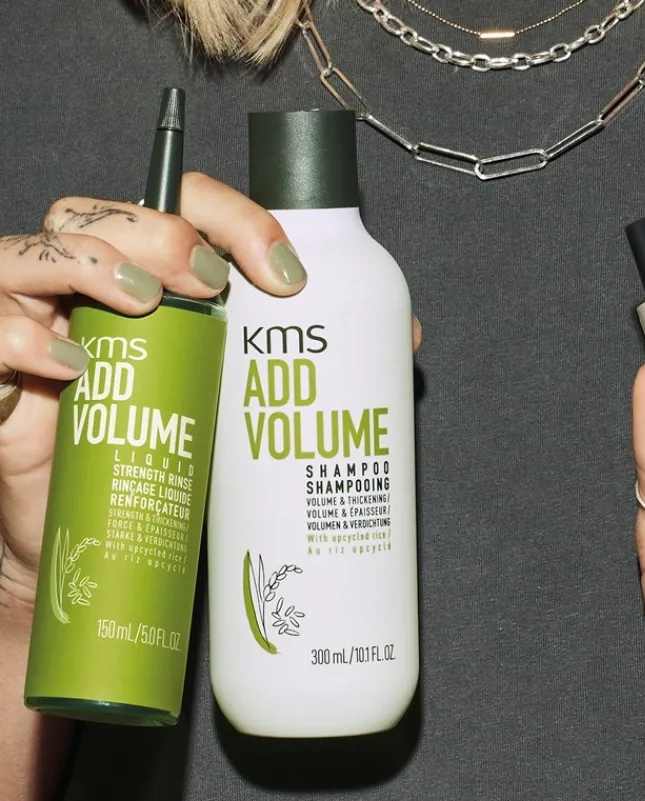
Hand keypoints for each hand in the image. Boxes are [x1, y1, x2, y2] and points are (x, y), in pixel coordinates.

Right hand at [0, 173, 319, 630]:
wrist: (93, 542)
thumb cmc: (169, 462)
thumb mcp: (245, 409)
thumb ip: (310, 366)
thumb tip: (402, 344)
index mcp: (159, 285)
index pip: (186, 210)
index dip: (239, 220)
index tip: (291, 276)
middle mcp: (95, 289)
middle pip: (111, 212)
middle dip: (166, 230)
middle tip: (215, 286)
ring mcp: (40, 321)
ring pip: (40, 245)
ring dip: (96, 259)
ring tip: (147, 304)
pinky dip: (20, 332)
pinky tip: (71, 364)